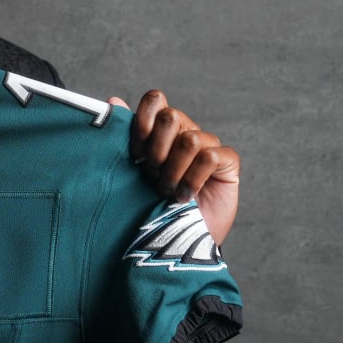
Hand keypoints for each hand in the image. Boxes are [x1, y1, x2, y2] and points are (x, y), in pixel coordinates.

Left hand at [109, 89, 240, 244]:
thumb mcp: (132, 172)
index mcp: (162, 130)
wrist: (176, 242)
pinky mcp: (228, 161)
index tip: (135, 155)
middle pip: (170, 116)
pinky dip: (193, 180)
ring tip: (169, 192)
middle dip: (157, 152)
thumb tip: (113, 101)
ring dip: (174, 172)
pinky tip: (187, 197)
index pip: (155, 100)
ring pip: (189, 140)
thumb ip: (126, 136)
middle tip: (153, 177)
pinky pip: (209, 157)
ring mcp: (209, 145)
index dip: (142, 123)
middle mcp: (186, 131)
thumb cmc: (153, 206)